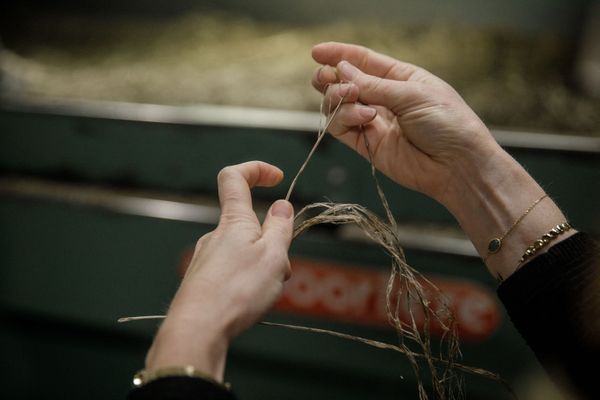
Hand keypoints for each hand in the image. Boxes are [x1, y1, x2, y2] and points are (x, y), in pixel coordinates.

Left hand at [145, 161, 293, 380]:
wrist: (197, 330)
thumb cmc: (238, 291)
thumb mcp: (273, 256)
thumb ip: (280, 228)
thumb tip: (281, 205)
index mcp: (234, 221)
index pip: (235, 178)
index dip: (256, 169)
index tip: (278, 178)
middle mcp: (215, 235)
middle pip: (249, 224)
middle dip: (273, 241)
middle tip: (281, 269)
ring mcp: (207, 258)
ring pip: (245, 252)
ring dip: (263, 265)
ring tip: (267, 293)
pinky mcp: (203, 280)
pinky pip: (233, 271)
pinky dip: (249, 280)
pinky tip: (250, 303)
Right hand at [311, 42, 501, 206]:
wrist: (456, 165)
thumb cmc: (447, 123)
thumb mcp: (413, 94)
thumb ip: (373, 85)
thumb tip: (341, 70)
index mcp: (399, 78)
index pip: (363, 61)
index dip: (339, 54)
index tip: (316, 52)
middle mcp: (383, 98)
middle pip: (345, 82)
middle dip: (331, 77)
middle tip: (326, 77)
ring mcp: (373, 122)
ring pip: (338, 104)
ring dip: (338, 97)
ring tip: (352, 97)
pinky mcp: (366, 144)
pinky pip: (341, 127)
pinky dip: (344, 118)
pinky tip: (363, 117)